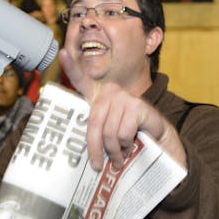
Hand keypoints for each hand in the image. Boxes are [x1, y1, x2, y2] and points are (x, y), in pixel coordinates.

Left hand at [58, 49, 186, 170]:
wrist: (157, 142)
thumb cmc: (128, 138)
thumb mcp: (107, 133)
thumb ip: (94, 132)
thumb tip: (76, 149)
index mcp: (98, 97)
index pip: (81, 80)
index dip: (71, 66)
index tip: (61, 52)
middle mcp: (110, 92)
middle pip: (94, 124)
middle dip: (96, 149)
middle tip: (98, 166)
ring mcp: (124, 97)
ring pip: (109, 133)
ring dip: (115, 151)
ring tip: (119, 157)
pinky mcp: (137, 106)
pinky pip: (123, 133)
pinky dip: (127, 146)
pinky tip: (132, 146)